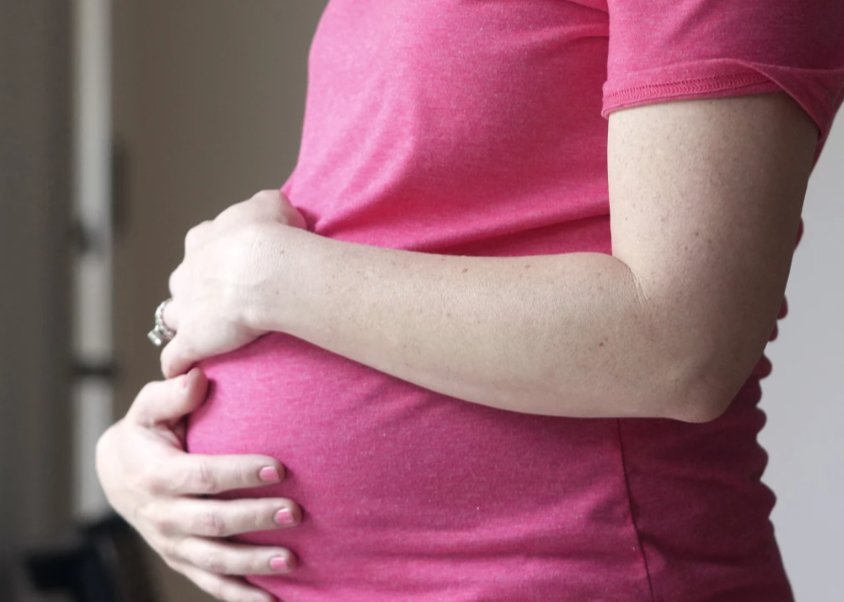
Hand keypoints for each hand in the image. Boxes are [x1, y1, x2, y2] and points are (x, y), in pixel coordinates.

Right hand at [96, 368, 301, 601]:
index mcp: (157, 475)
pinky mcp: (181, 560)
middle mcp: (162, 515)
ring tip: (292, 559)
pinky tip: (273, 600)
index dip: (240, 474)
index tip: (280, 468)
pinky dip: (240, 596)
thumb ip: (172, 393)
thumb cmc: (144, 434)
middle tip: (296, 512)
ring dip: (254, 563)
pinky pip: (210, 584)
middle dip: (255, 518)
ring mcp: (171, 543)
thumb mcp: (148, 408)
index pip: (203, 476)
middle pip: (213, 522)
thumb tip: (199, 377)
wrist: (116, 474)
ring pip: (214, 560)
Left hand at [160, 189, 307, 377]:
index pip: (200, 246)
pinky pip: (175, 359)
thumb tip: (275, 211)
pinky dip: (179, 366)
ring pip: (172, 319)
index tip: (235, 264)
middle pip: (183, 283)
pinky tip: (191, 374)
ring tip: (206, 339)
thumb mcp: (273, 205)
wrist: (264, 268)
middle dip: (197, 292)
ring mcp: (185, 309)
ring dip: (185, 327)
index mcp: (202, 240)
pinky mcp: (190, 341)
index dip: (215, 257)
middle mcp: (186, 273)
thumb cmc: (272, 235)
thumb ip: (268, 207)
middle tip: (226, 301)